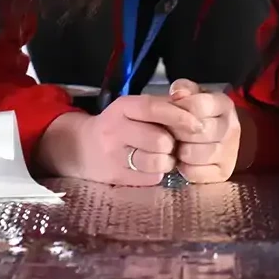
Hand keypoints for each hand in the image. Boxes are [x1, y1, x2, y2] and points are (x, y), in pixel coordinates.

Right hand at [35, 95, 204, 185]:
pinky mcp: (115, 177)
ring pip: (156, 162)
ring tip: (163, 156)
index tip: (198, 125)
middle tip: (172, 143)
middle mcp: (114, 130)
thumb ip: (163, 104)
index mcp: (122, 107)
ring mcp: (112, 156)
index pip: (153, 108)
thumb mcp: (135, 108)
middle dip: (173, 144)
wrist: (81, 147)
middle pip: (159, 140)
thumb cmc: (119, 124)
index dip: (179, 116)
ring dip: (167, 161)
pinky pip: (151, 178)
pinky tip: (150, 166)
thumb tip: (192, 101)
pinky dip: (157, 173)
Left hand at [167, 79, 240, 183]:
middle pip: (196, 131)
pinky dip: (185, 169)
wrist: (221, 138)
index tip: (172, 114)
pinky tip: (185, 162)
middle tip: (173, 133)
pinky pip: (195, 173)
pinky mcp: (224, 173)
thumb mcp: (193, 95)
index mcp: (224, 104)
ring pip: (194, 154)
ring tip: (179, 147)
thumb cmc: (199, 114)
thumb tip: (177, 93)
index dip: (179, 110)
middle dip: (178, 133)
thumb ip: (183, 88)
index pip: (198, 105)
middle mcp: (232, 127)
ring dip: (181, 152)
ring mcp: (230, 152)